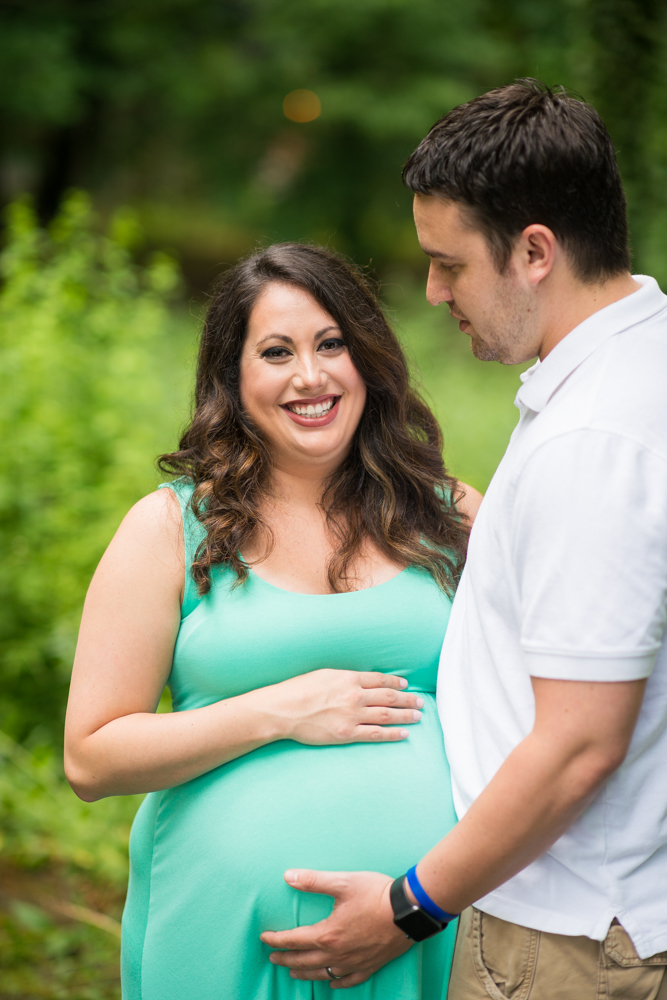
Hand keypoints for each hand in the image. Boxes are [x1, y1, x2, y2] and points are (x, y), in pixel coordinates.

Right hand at [261, 669, 423, 745]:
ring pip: (387, 715)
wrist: (283, 709)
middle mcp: (355, 695)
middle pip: (388, 697)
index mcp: (349, 678)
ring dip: (405, 715)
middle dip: (407, 700)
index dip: (395, 684)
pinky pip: (375, 734)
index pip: (380, 680)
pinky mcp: (347, 733)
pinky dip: (392, 733)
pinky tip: (403, 733)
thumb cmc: (298, 690)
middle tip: (420, 702)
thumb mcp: (323, 674)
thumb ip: (343, 678)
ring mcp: (352, 715)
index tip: (405, 686)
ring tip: (417, 716)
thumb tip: (357, 680)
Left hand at [261, 870, 410, 988]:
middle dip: (286, 959)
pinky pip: (349, 979)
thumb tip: (288, 876)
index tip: (264, 938)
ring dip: (305, 973)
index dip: (277, 939)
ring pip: (323, 973)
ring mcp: (354, 962)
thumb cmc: (376, 893)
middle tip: (273, 958)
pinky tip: (331, 982)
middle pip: (305, 960)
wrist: (409, 909)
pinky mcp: (370, 965)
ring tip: (293, 972)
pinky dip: (337, 982)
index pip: (294, 940)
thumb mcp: (343, 882)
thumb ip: (313, 881)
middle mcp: (338, 953)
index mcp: (328, 934)